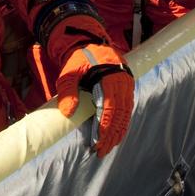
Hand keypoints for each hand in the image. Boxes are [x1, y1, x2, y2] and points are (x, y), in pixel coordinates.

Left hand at [55, 41, 134, 156]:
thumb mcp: (69, 71)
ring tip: (108, 148)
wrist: (90, 43)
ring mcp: (126, 86)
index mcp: (110, 77)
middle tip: (101, 151)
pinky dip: (122, 124)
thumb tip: (69, 112)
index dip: (104, 126)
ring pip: (125, 114)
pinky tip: (116, 136)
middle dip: (111, 135)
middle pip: (119, 114)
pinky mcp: (126, 89)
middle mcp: (122, 82)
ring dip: (117, 132)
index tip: (97, 142)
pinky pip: (126, 110)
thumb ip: (68, 90)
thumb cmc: (79, 58)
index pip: (109, 107)